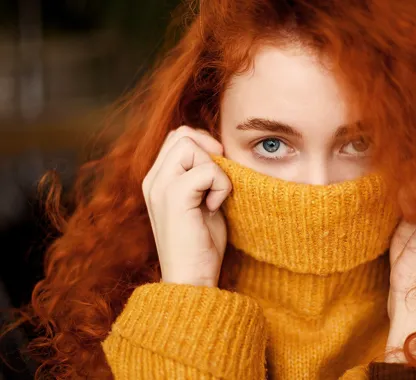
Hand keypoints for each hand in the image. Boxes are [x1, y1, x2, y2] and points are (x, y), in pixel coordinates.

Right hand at [142, 126, 230, 286]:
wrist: (192, 279)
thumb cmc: (201, 244)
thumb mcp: (201, 201)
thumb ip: (203, 175)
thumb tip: (219, 150)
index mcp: (157, 180)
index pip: (178, 137)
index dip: (204, 146)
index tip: (217, 174)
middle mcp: (153, 180)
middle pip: (182, 135)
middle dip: (209, 151)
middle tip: (218, 181)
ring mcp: (160, 187)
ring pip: (190, 145)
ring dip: (214, 169)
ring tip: (214, 197)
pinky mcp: (174, 197)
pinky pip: (207, 169)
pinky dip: (221, 185)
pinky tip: (213, 207)